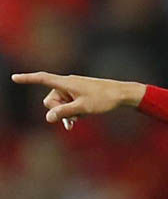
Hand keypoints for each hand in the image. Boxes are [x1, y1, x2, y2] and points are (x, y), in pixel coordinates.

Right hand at [11, 72, 145, 127]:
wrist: (121, 94)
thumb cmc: (103, 99)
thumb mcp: (83, 108)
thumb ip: (64, 112)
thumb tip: (49, 117)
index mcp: (66, 83)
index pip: (43, 79)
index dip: (28, 79)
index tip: (14, 77)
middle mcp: (67, 84)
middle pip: (50, 100)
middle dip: (58, 110)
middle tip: (72, 119)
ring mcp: (73, 89)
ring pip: (60, 104)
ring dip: (66, 113)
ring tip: (79, 118)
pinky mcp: (79, 94)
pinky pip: (68, 104)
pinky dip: (70, 112)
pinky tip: (76, 121)